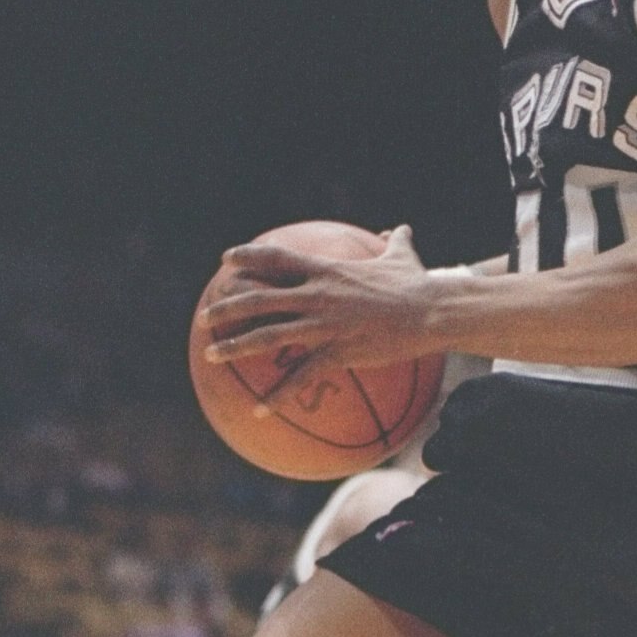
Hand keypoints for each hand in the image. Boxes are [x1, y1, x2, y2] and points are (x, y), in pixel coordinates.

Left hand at [202, 227, 431, 372]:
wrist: (432, 311)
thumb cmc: (418, 284)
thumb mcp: (403, 257)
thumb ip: (395, 242)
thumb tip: (401, 228)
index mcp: (326, 270)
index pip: (277, 258)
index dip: (248, 257)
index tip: (225, 261)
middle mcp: (317, 295)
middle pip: (259, 299)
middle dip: (226, 307)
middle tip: (205, 317)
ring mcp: (324, 324)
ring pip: (268, 335)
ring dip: (234, 346)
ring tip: (209, 356)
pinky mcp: (337, 351)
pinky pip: (300, 376)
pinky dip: (276, 394)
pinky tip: (258, 408)